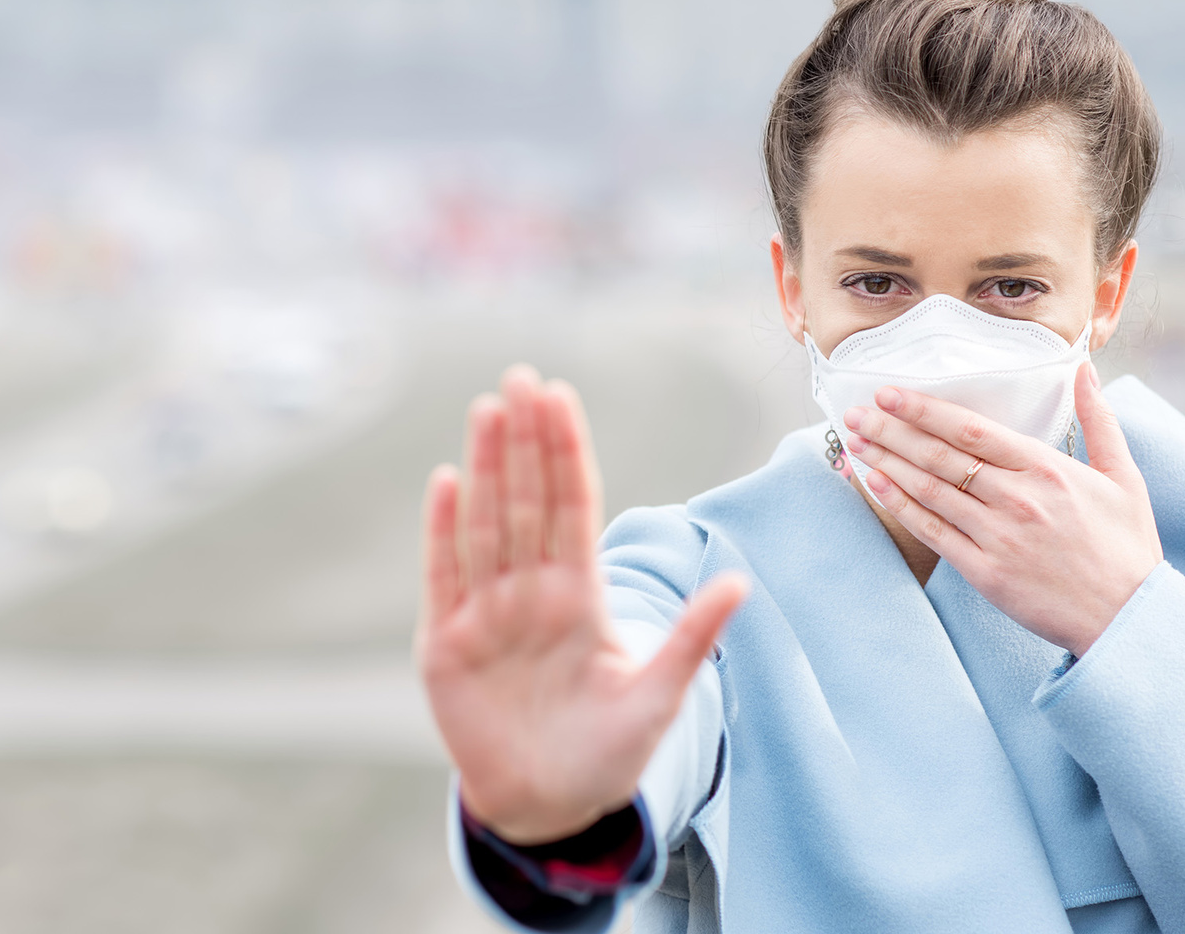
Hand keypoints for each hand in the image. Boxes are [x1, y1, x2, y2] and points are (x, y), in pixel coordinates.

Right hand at [417, 365, 746, 844]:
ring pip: (486, 526)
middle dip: (525, 441)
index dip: (566, 453)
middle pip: (527, 502)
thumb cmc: (606, 752)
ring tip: (488, 410)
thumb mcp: (658, 696)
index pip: (573, 507)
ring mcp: (486, 615)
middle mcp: (531, 593)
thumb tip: (741, 581)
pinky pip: (444, 576)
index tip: (561, 397)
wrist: (549, 807)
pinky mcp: (446, 645)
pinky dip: (443, 531)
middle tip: (521, 377)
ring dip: (487, 468)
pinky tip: (446, 481)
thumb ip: (691, 637)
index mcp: (580, 596)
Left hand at [842, 362, 1161, 655]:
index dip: (925, 409)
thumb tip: (1083, 369)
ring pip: (930, 490)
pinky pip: (933, 532)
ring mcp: (997, 537)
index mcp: (1047, 470)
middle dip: (893, 430)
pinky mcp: (985, 573)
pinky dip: (901, 505)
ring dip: (887, 462)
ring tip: (856, 441)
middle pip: (941, 456)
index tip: (891, 393)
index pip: (972, 430)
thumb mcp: (1124, 477)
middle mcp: (1017, 499)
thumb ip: (1099, 420)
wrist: (1128, 619)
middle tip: (857, 412)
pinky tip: (875, 484)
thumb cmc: (1127, 548)